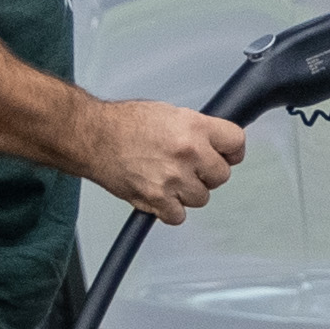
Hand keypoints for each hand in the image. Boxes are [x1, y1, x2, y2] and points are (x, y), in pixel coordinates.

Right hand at [73, 94, 244, 224]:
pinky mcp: (157, 200)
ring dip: (188, 192)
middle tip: (187, 166)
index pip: (237, 143)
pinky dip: (170, 209)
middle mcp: (188, 153)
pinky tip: (159, 194)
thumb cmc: (124, 123)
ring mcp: (173, 179)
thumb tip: (215, 142)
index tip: (225, 154)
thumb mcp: (169, 113)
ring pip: (202, 198)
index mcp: (194, 127)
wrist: (92, 137)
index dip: (231, 150)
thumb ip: (196, 129)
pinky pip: (179, 216)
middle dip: (207, 173)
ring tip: (167, 177)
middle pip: (222, 175)